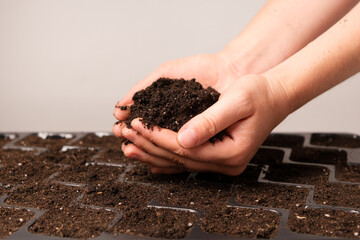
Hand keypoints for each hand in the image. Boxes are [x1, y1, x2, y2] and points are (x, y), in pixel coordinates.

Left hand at [115, 74, 289, 174]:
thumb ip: (210, 121)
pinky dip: (165, 157)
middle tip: (124, 132)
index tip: (136, 123)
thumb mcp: (237, 102)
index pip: (185, 148)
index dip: (157, 136)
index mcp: (232, 153)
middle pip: (179, 158)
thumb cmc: (258, 94)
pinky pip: (186, 161)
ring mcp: (221, 163)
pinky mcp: (216, 156)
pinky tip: (148, 155)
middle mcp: (226, 164)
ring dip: (152, 152)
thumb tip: (182, 138)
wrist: (274, 96)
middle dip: (149, 144)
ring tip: (128, 144)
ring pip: (179, 162)